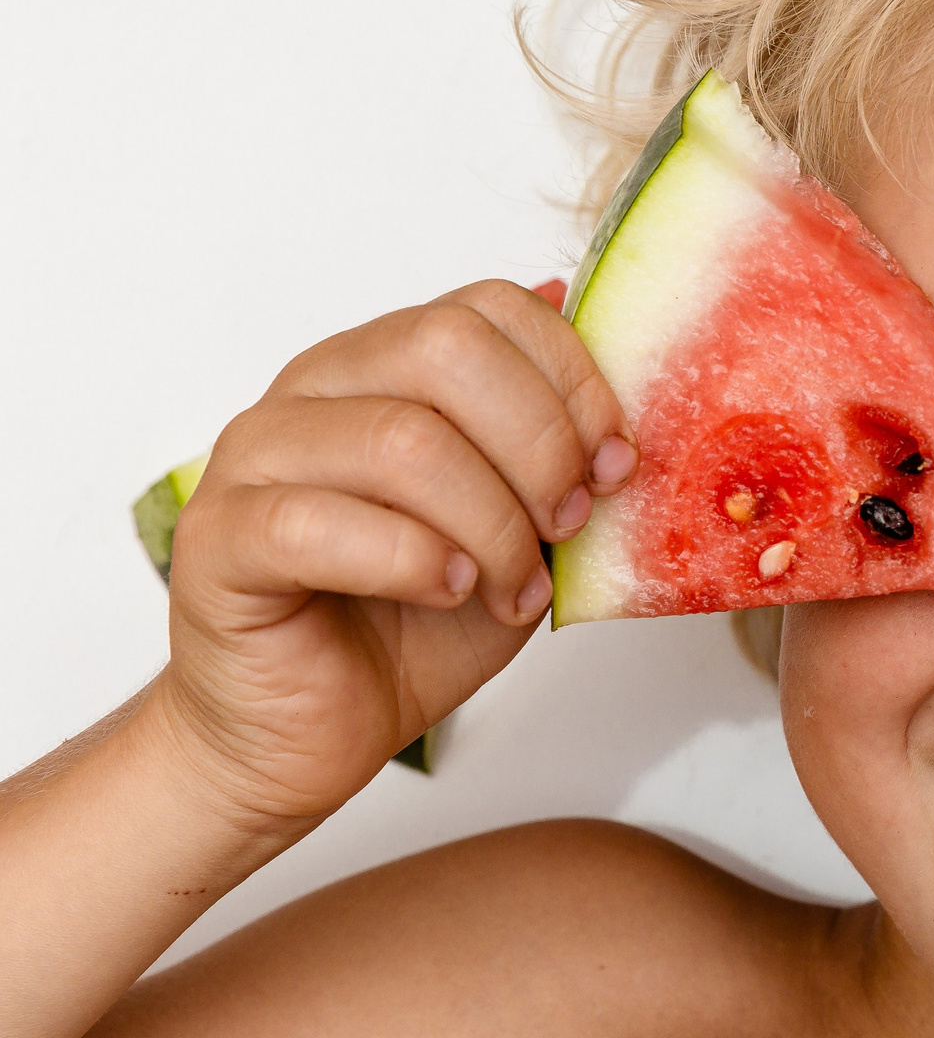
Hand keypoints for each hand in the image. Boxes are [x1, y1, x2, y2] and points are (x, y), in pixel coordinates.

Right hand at [147, 281, 632, 833]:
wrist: (315, 728)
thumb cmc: (418, 620)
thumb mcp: (525, 523)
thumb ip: (556, 439)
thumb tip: (589, 317)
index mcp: (387, 363)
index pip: (490, 309)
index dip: (573, 383)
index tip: (612, 466)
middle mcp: (314, 388)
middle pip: (445, 350)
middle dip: (538, 445)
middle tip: (565, 526)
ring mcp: (254, 456)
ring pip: (400, 440)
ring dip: (490, 524)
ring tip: (511, 585)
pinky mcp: (217, 538)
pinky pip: (320, 524)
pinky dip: (414, 562)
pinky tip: (448, 591)